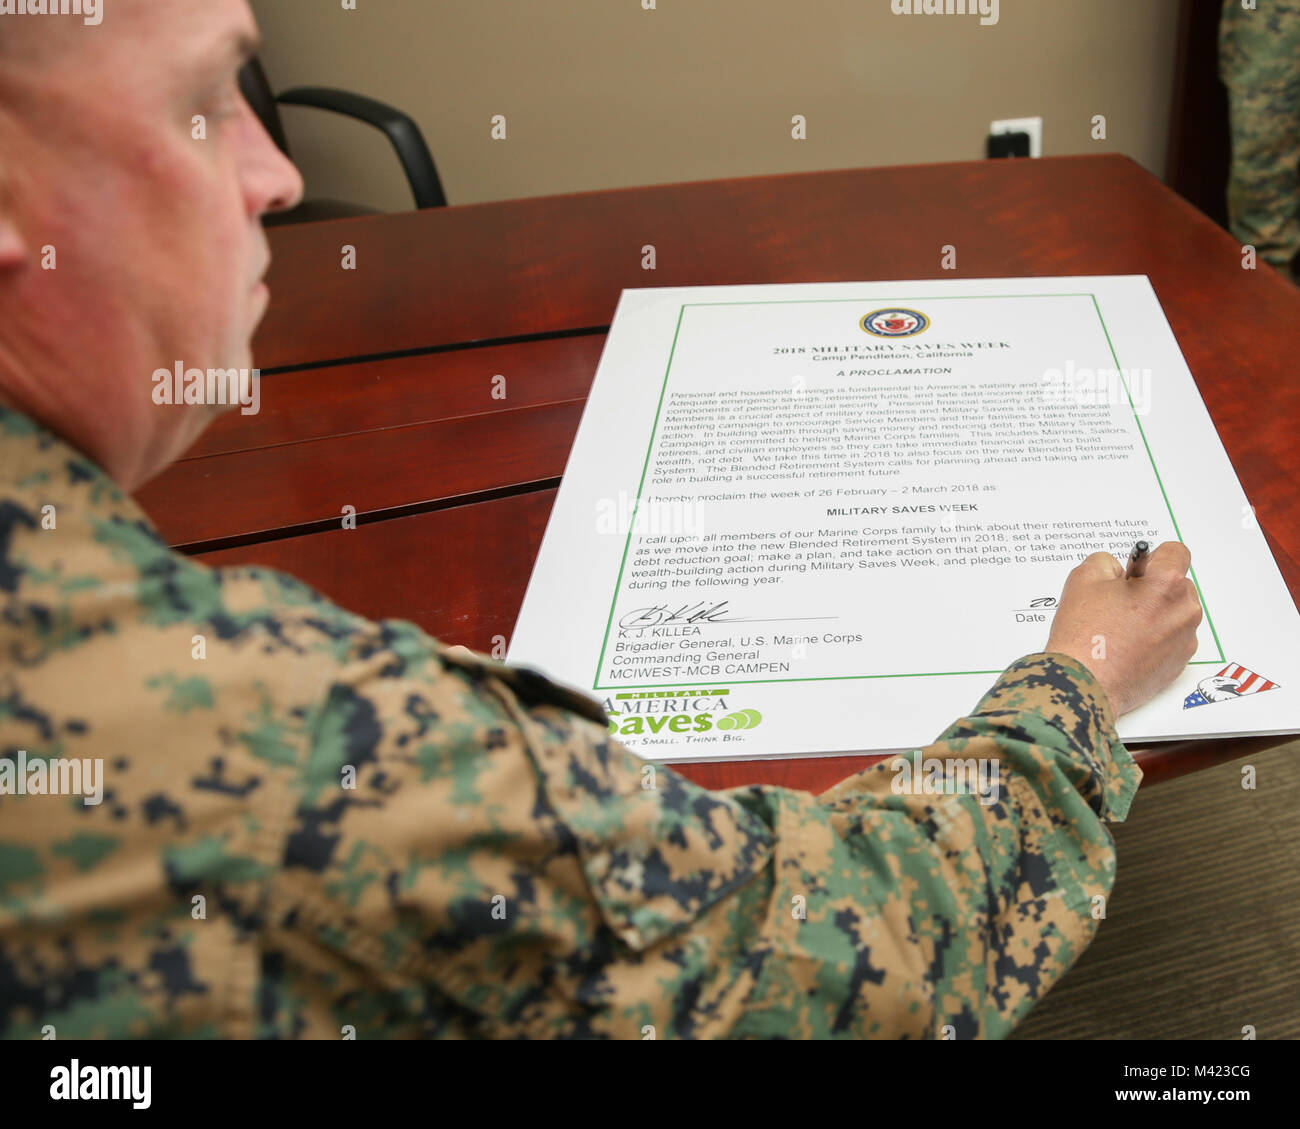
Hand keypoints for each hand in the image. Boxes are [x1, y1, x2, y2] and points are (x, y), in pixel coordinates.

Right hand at [1044, 542, 1202, 718]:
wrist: (1083, 684)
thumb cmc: (1084, 635)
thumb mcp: (1083, 579)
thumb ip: (1106, 562)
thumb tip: (1117, 570)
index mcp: (1166, 584)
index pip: (1175, 552)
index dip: (1152, 557)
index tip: (1137, 569)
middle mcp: (1184, 610)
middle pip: (1177, 584)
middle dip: (1153, 588)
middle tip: (1120, 602)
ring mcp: (1185, 640)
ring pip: (1175, 613)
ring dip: (1155, 613)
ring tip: (1121, 628)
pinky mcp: (1179, 663)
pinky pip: (1172, 639)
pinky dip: (1155, 638)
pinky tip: (1127, 647)